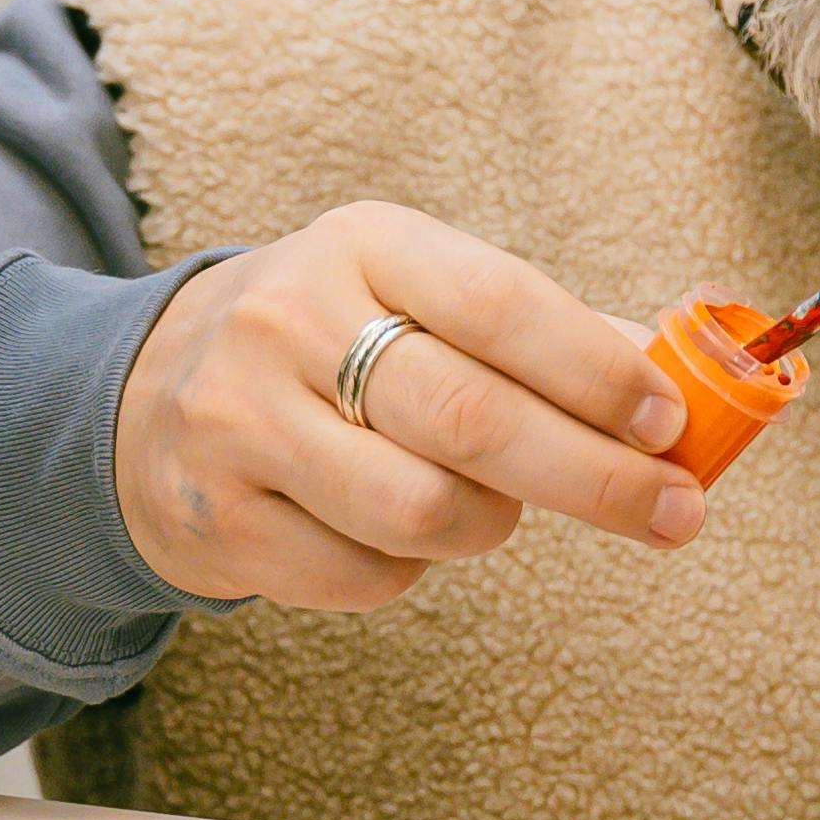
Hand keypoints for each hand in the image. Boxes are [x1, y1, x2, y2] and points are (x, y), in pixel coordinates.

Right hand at [113, 207, 705, 610]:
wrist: (141, 399)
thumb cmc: (332, 345)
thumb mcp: (417, 296)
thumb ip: (544, 331)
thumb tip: (678, 378)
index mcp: (362, 245)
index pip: (499, 304)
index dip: (596, 372)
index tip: (672, 424)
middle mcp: (289, 321)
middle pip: (472, 420)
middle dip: (594, 477)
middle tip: (674, 514)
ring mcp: (241, 422)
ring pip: (423, 510)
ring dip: (492, 524)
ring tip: (495, 505)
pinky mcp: (219, 518)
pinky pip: (368, 574)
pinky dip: (411, 567)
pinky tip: (392, 528)